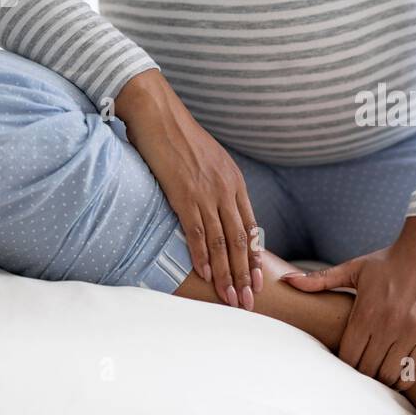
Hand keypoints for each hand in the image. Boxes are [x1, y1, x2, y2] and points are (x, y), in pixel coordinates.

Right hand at [115, 69, 261, 308]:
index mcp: (234, 182)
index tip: (258, 281)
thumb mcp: (208, 162)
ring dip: (226, 273)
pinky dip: (201, 255)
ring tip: (231, 298)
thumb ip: (215, 186)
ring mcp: (206, 192)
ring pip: (221, 241)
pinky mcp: (184, 193)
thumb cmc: (177, 137)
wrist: (157, 112)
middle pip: (240, 241)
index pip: (250, 228)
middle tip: (249, 302)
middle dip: (245, 274)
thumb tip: (214, 210)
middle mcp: (226, 189)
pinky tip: (205, 274)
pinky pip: (196, 231)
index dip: (253, 257)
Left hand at [283, 216, 415, 388]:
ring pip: (390, 374)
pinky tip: (398, 373)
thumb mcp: (354, 269)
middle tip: (361, 374)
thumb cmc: (388, 261)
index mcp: (365, 313)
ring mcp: (411, 332)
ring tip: (379, 375)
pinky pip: (414, 370)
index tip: (346, 363)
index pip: (348, 357)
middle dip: (362, 375)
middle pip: (368, 370)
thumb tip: (286, 280)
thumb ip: (319, 280)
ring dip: (383, 379)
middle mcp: (387, 325)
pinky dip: (404, 377)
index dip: (345, 366)